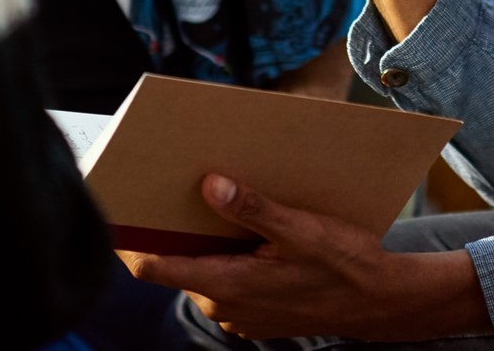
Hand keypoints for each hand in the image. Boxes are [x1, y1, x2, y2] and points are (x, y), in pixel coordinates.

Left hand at [122, 175, 488, 341]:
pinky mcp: (254, 312)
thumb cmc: (345, 264)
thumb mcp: (303, 230)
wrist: (380, 302)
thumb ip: (254, 209)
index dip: (127, 238)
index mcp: (227, 284)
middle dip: (173, 225)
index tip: (114, 206)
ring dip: (205, 238)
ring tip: (214, 196)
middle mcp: (224, 304)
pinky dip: (228, 253)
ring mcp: (238, 312)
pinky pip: (226, 278)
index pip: (153, 266)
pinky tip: (249, 227)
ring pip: (203, 269)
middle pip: (178, 261)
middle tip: (173, 181)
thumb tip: (210, 184)